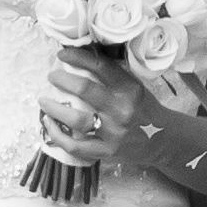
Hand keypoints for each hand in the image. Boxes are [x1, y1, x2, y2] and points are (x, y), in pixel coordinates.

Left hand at [39, 47, 147, 173]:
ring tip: (43, 101)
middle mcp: (121, 109)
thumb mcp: (134, 86)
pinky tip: (49, 125)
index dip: (77, 57)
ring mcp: (113, 133)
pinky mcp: (107, 152)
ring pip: (76, 119)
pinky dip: (57, 135)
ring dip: (54, 109)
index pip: (100, 66)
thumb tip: (82, 55)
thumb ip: (112, 74)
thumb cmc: (143, 108)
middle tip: (52, 76)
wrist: (163, 140)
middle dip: (62, 80)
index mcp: (129, 88)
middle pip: (84, 89)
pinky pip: (75, 146)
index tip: (62, 54)